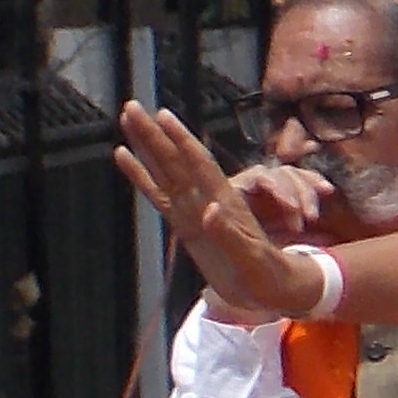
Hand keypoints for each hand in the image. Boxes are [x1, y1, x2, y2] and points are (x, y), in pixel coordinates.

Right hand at [113, 100, 331, 321]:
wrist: (271, 291)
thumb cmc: (268, 276)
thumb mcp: (252, 258)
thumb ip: (230, 234)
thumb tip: (210, 209)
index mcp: (225, 204)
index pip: (200, 165)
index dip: (182, 141)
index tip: (163, 116)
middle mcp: (207, 201)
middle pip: (175, 161)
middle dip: (154, 135)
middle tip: (132, 106)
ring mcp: (193, 211)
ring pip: (164, 172)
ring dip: (146, 146)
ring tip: (128, 119)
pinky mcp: (184, 225)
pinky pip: (158, 196)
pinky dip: (141, 177)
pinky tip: (125, 157)